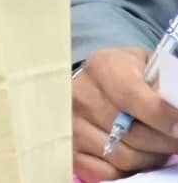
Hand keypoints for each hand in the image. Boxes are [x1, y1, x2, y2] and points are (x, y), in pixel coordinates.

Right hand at [72, 47, 177, 179]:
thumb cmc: (126, 74)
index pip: (135, 98)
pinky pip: (107, 173)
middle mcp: (81, 95)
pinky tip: (134, 155)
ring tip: (156, 147)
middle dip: (164, 141)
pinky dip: (126, 170)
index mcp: (102, 67)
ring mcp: (72, 125)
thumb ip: (161, 85)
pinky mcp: (71, 149)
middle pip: (134, 134)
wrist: (92, 83)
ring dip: (149, 158)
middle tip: (175, 138)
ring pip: (124, 157)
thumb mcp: (144, 66)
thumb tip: (176, 109)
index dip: (163, 117)